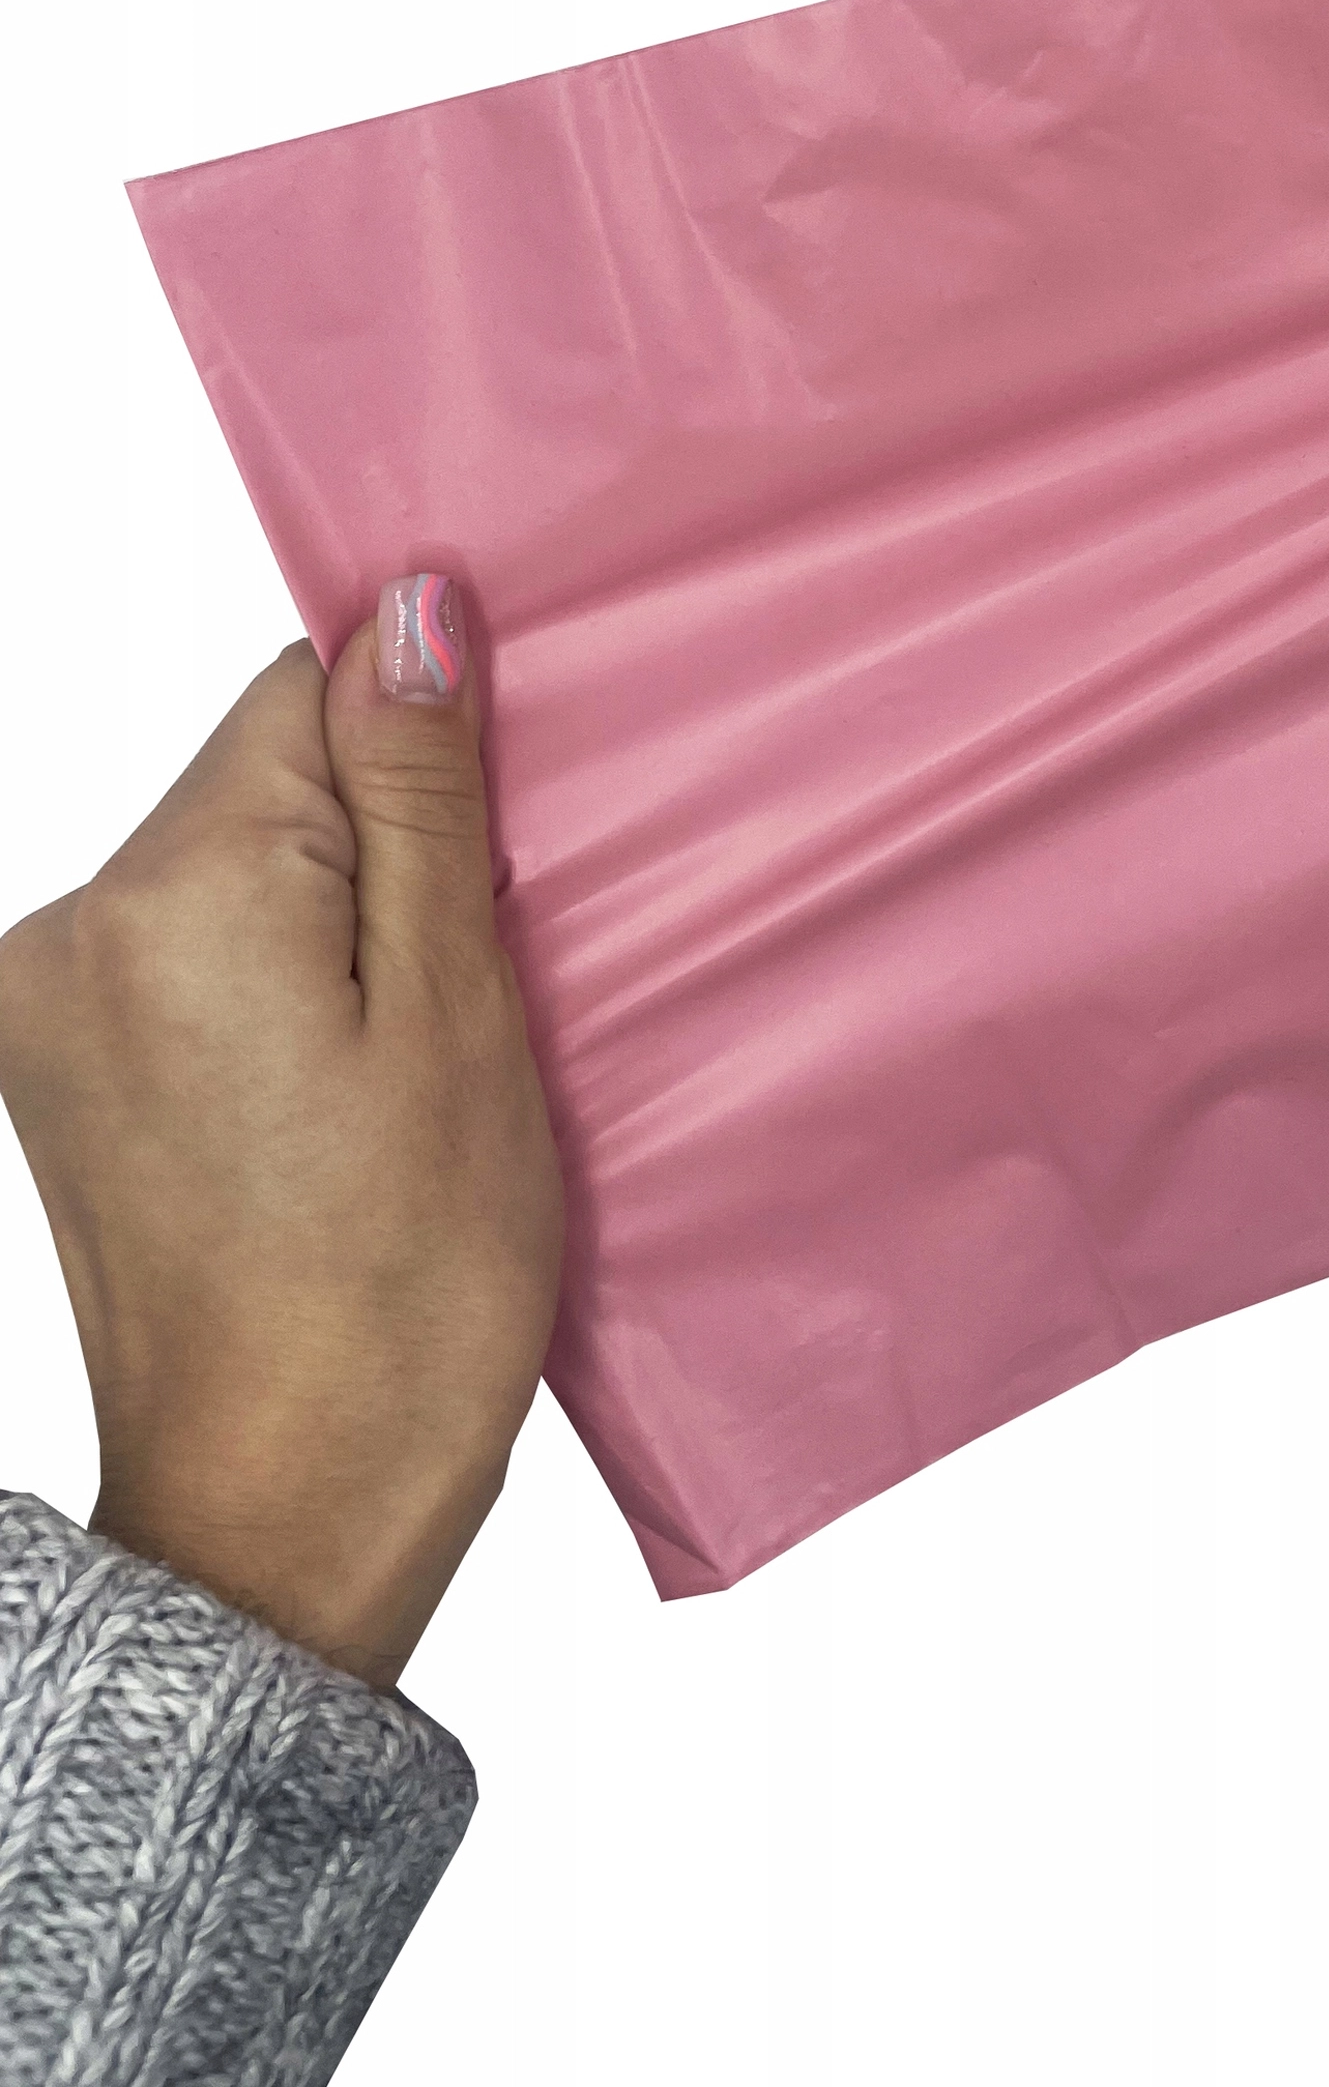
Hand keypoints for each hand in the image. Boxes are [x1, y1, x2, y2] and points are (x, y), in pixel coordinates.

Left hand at [0, 576, 561, 1687]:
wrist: (290, 1509)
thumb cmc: (403, 1287)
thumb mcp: (458, 1019)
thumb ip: (422, 800)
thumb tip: (412, 607)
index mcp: (169, 900)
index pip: (308, 695)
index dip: (429, 758)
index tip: (495, 870)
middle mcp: (64, 934)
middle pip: (267, 784)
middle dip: (387, 850)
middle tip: (468, 999)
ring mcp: (45, 1012)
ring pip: (239, 872)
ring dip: (342, 926)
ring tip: (411, 1067)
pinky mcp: (59, 1074)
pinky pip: (198, 958)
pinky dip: (287, 992)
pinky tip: (351, 1098)